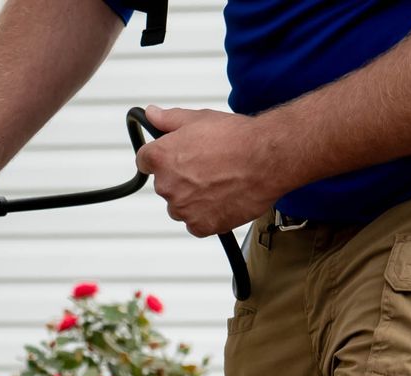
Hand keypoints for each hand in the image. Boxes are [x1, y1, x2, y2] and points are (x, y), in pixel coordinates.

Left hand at [136, 107, 283, 237]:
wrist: (266, 159)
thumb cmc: (236, 139)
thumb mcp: (198, 119)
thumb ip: (168, 120)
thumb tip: (151, 114)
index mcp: (160, 158)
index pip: (144, 162)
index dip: (161, 158)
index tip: (175, 157)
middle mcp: (166, 186)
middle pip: (165, 185)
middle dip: (181, 178)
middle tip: (208, 167)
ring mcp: (182, 209)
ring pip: (180, 206)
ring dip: (193, 198)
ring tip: (219, 182)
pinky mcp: (199, 226)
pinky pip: (196, 223)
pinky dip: (207, 214)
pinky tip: (223, 198)